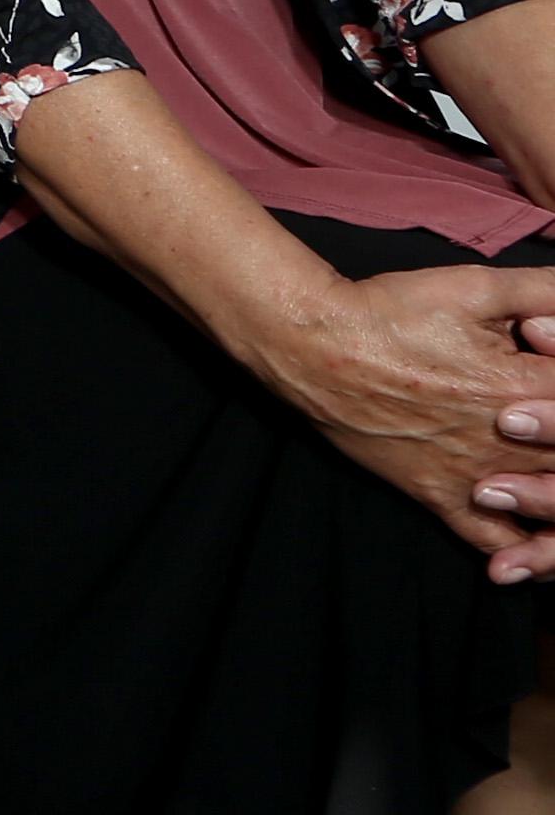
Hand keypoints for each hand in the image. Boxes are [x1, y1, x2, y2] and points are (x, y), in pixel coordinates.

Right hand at [249, 264, 554, 573]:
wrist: (313, 347)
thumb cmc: (390, 313)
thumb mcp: (472, 287)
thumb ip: (542, 290)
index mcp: (524, 388)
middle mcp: (509, 442)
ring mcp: (475, 475)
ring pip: (547, 505)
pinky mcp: (439, 494)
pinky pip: (493, 538)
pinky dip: (523, 555)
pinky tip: (536, 548)